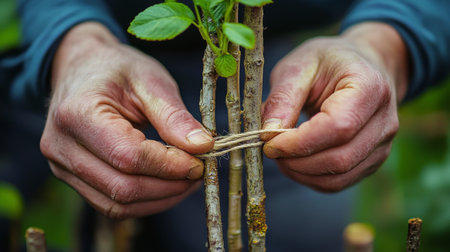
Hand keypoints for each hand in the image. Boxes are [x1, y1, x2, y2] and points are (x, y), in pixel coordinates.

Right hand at [40, 22, 213, 217]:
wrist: (82, 68)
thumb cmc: (117, 69)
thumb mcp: (150, 80)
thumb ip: (174, 116)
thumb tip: (203, 146)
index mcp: (78, 113)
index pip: (128, 156)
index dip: (169, 165)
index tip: (200, 161)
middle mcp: (61, 145)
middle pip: (122, 187)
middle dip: (169, 186)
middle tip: (199, 172)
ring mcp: (62, 166)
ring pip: (117, 204)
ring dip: (160, 198)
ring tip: (187, 179)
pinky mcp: (72, 178)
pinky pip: (111, 204)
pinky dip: (145, 200)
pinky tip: (167, 184)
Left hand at [261, 22, 408, 191]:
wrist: (362, 64)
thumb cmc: (329, 62)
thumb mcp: (299, 65)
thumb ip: (283, 97)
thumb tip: (267, 133)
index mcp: (370, 87)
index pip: (338, 127)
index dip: (299, 142)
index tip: (269, 141)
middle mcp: (384, 120)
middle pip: (340, 159)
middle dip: (296, 161)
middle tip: (269, 149)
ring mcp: (382, 144)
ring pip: (339, 177)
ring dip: (301, 173)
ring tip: (280, 155)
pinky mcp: (371, 160)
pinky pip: (339, 182)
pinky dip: (310, 178)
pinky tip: (294, 161)